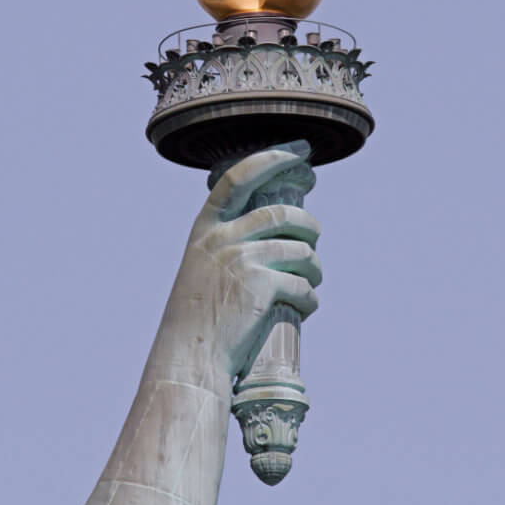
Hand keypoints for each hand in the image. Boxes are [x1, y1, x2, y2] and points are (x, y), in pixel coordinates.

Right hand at [142, 142, 321, 396]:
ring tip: (309, 282)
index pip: (239, 177)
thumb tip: (279, 225)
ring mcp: (241, 260)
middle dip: (310, 226)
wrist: (190, 354)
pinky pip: (304, 285)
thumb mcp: (204, 264)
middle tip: (313, 239)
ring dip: (314, 268)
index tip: (298, 150)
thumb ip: (230, 240)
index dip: (271, 158)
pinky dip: (310, 298)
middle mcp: (222, 237)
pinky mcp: (261, 287)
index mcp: (206, 227)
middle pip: (284, 214)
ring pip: (302, 250)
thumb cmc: (200, 312)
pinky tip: (303, 307)